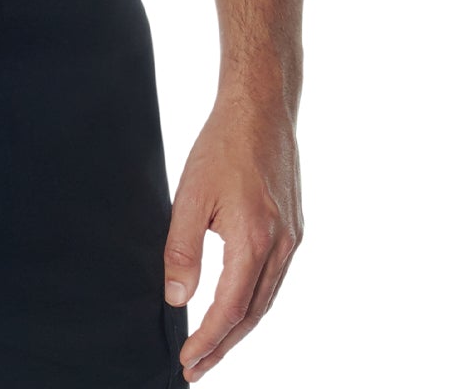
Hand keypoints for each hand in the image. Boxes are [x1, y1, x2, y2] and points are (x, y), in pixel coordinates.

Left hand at [163, 92, 303, 380]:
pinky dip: (254, 302)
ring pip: (266, 300)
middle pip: (252, 314)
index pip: (229, 309)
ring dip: (239, 328)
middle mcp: (281, 246)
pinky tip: (236, 307)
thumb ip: (182, 248)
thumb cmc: (223, 144)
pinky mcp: (294, 228)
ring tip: (212, 347)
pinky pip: (274, 279)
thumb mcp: (190, 194)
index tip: (187, 361)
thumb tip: (177, 297)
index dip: (208, 340)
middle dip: (224, 346)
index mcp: (255, 239)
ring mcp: (292, 238)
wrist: (262, 108)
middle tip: (197, 367)